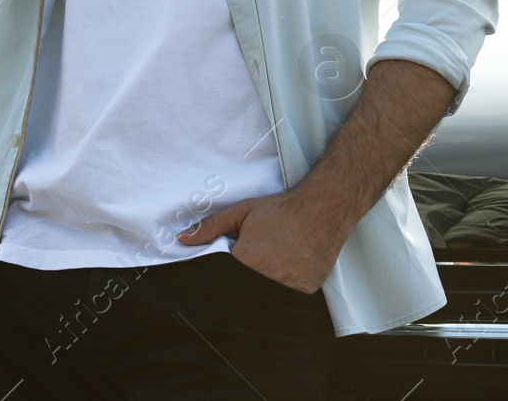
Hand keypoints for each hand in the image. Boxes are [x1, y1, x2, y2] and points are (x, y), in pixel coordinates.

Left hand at [175, 188, 355, 293]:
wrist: (324, 207)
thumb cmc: (283, 209)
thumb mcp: (244, 211)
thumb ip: (211, 227)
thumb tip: (183, 239)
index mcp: (245, 260)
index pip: (222, 280)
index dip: (222, 276)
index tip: (228, 270)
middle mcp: (264, 277)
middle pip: (242, 290)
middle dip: (242, 281)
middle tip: (257, 262)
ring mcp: (286, 287)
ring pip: (263, 298)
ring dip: (262, 287)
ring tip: (272, 265)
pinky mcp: (304, 291)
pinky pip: (286, 300)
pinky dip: (283, 290)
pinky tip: (287, 272)